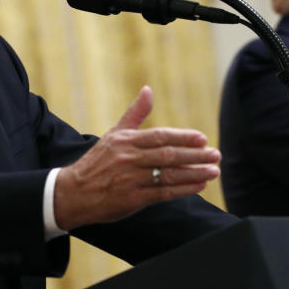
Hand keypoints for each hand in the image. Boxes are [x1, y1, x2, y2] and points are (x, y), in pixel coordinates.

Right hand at [53, 86, 220, 230]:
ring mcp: (131, 180)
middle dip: (195, 155)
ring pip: (168, 175)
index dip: (183, 137)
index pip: (160, 136)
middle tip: (216, 155)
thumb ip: (134, 113)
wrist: (72, 193)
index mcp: (126, 141)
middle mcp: (129, 159)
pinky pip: (162, 193)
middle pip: (168, 155)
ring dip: (194, 173)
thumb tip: (148, 89)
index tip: (202, 139)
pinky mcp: (132, 199)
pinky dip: (182, 190)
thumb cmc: (97, 162)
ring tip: (213, 172)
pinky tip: (199, 186)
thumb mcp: (113, 135)